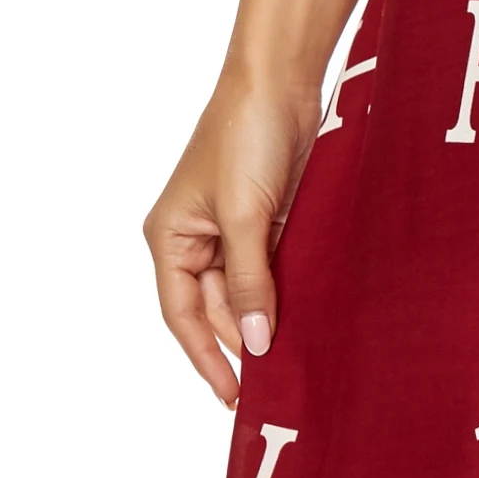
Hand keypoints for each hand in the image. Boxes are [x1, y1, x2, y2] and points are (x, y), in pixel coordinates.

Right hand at [143, 70, 322, 403]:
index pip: (183, 315)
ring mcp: (232, 232)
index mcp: (170, 236)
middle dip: (244, 342)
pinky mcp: (265, 222)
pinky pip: (270, 271)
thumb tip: (254, 342)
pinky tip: (307, 320)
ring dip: (268, 320)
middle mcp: (195, 239)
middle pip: (218, 310)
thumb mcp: (245, 215)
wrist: (282, 80)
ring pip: (247, 293)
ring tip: (297, 360)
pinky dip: (285, 293)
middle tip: (278, 385)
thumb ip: (250, 280)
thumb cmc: (246, 134)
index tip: (232, 397)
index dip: (206, 358)